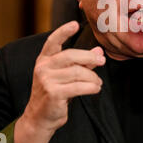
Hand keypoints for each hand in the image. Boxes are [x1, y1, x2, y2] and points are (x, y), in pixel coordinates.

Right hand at [14, 21, 104, 142]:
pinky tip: (95, 89)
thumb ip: (82, 62)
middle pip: (71, 55)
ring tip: (97, 82)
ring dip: (93, 77)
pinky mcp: (53, 93)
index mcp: (44, 60)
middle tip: (102, 61)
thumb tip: (99, 50)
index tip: (75, 24)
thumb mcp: (66, 76)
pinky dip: (91, 87)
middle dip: (90, 57)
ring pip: (78, 72)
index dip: (63, 32)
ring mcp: (46, 80)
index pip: (52, 42)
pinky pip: (78, 87)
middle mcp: (43, 67)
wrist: (40, 118)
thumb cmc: (55, 94)